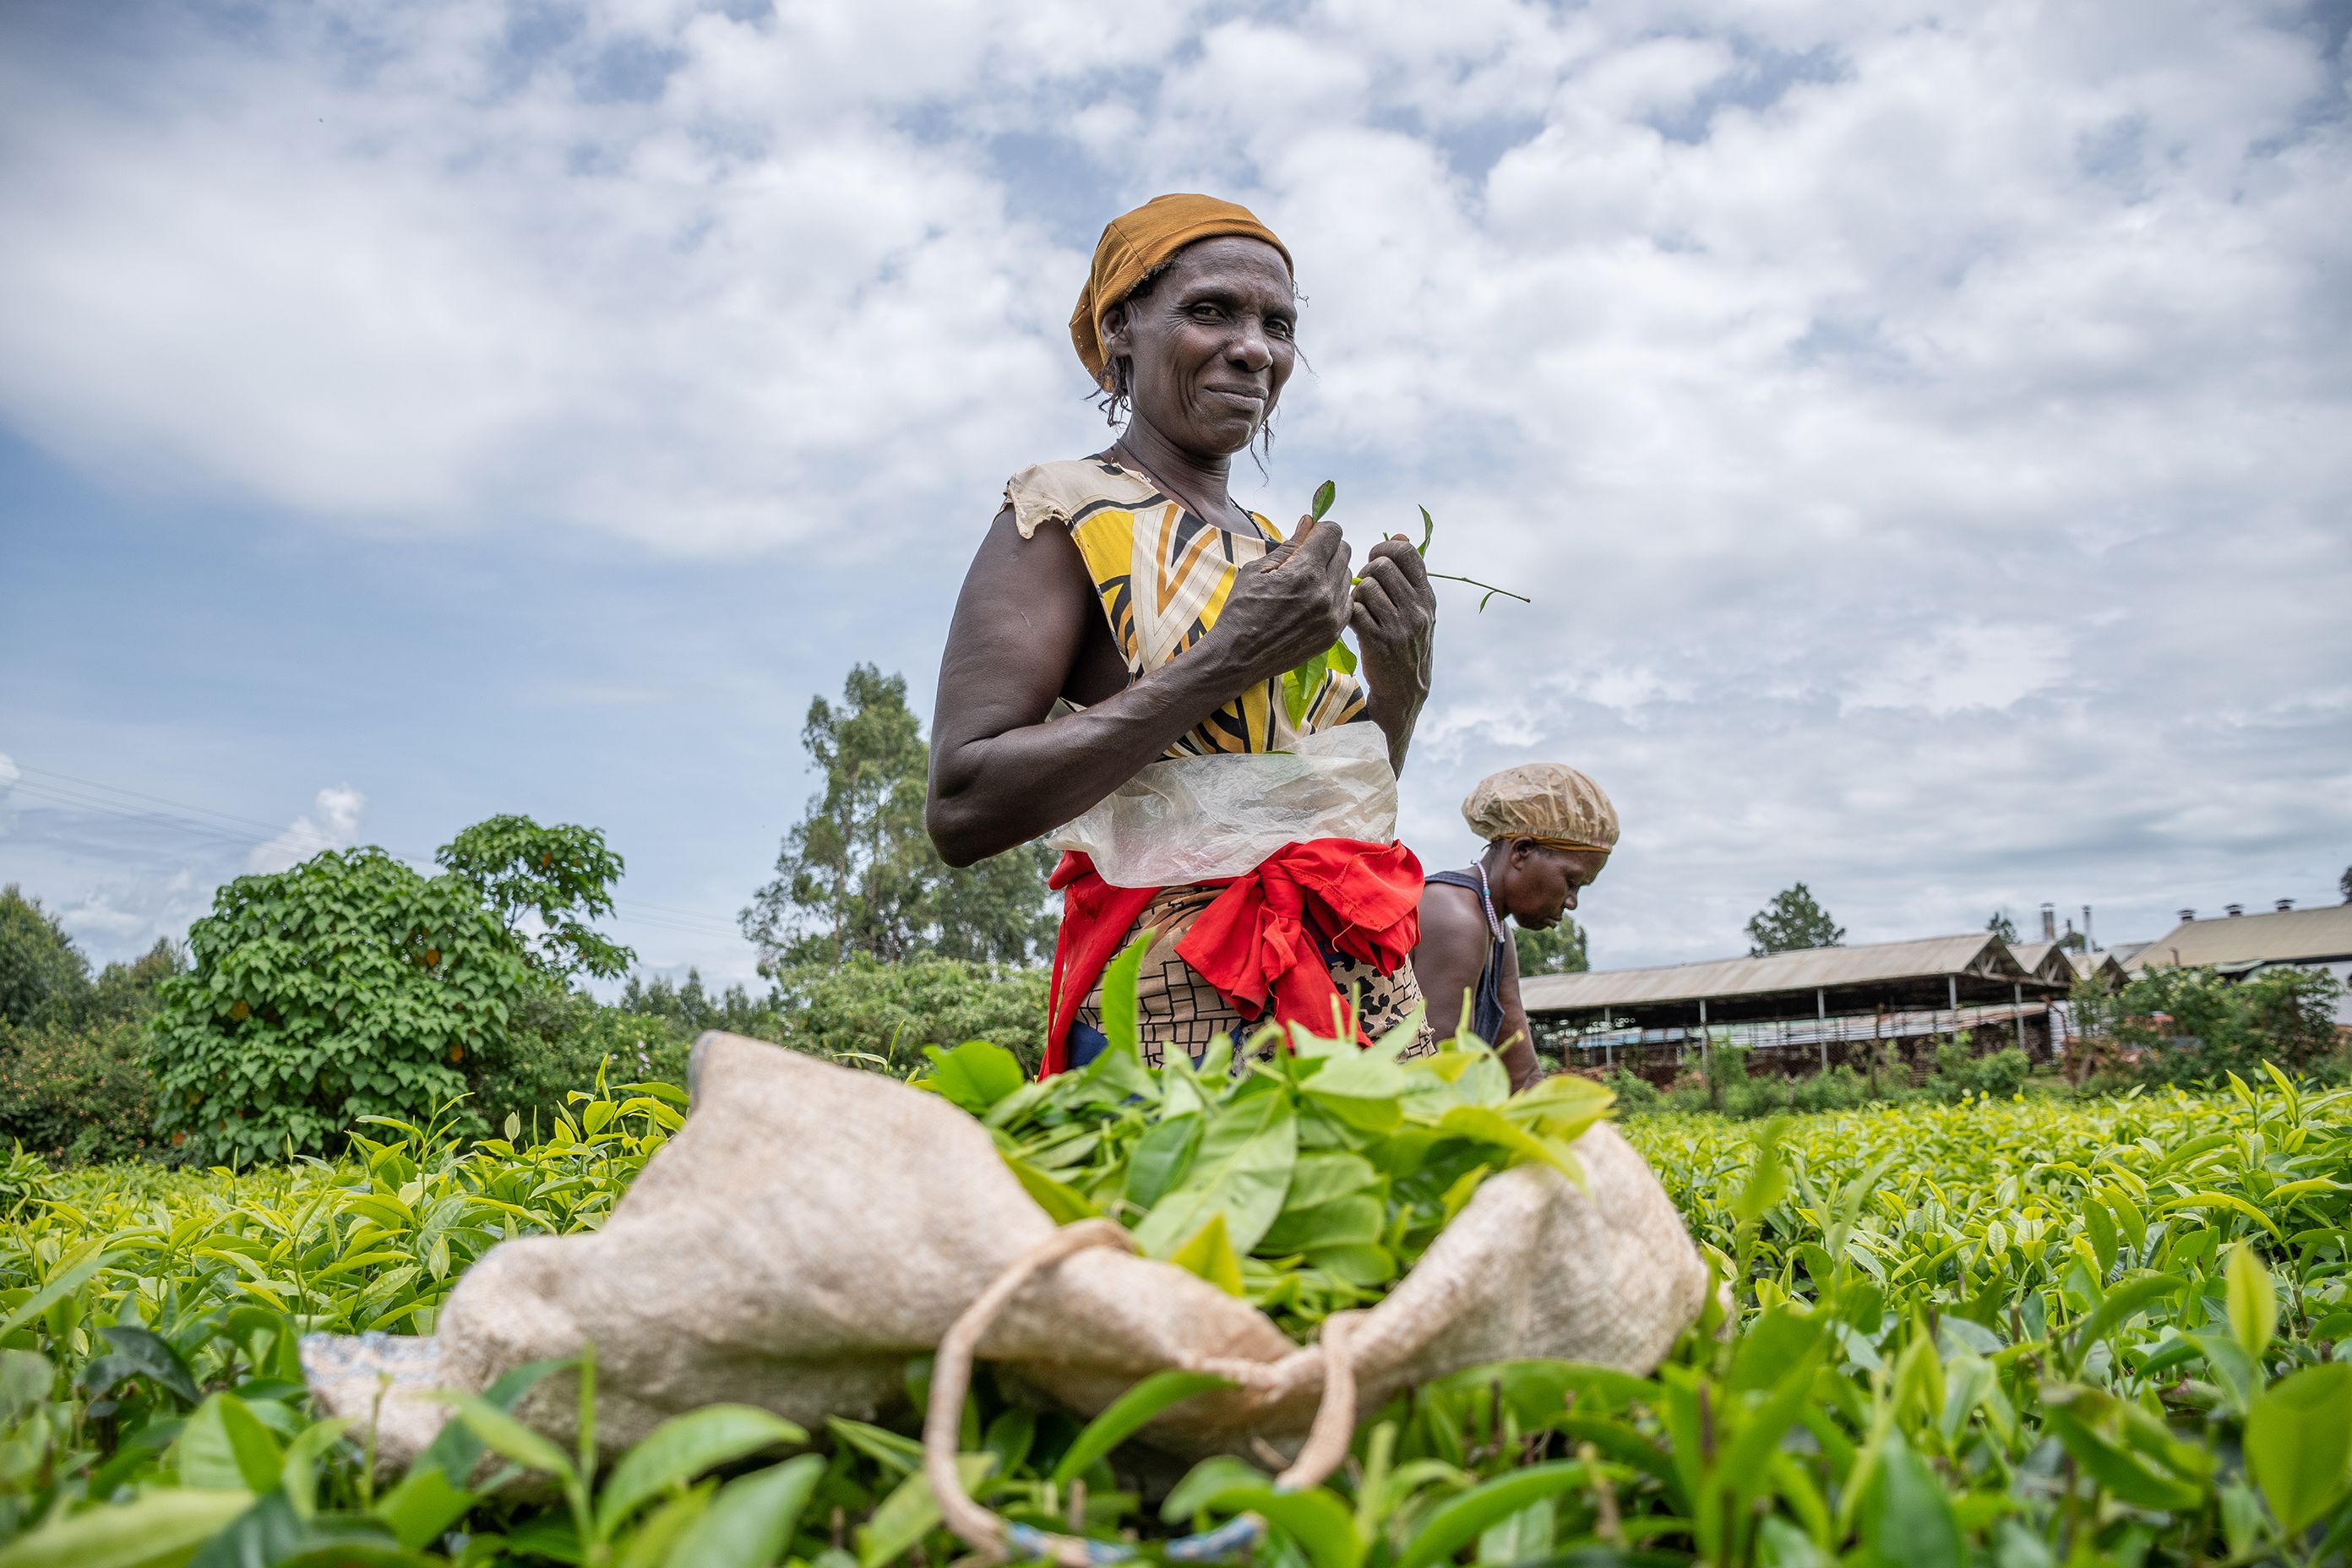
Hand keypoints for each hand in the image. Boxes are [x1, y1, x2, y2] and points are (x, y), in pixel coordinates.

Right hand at [1212, 514, 1354, 684]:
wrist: (1237, 657)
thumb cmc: (1241, 610)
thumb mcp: (1257, 570)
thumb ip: (1289, 545)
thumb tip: (1309, 521)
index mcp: (1305, 572)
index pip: (1333, 532)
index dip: (1320, 529)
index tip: (1308, 537)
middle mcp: (1325, 593)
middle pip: (1344, 551)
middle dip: (1327, 548)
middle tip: (1305, 558)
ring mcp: (1332, 616)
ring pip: (1347, 575)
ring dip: (1331, 572)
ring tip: (1306, 583)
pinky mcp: (1333, 633)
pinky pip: (1347, 601)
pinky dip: (1334, 596)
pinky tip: (1313, 601)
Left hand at [1350, 534, 1435, 707]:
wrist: (1406, 690)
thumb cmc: (1407, 643)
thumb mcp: (1418, 609)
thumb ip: (1409, 574)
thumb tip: (1400, 535)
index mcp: (1427, 597)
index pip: (1406, 552)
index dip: (1384, 549)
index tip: (1375, 558)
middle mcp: (1417, 610)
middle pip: (1381, 566)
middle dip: (1366, 572)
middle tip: (1364, 587)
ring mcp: (1398, 626)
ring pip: (1366, 586)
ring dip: (1356, 594)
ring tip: (1360, 606)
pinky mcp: (1378, 642)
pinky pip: (1355, 610)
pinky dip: (1350, 613)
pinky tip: (1354, 622)